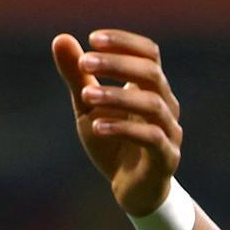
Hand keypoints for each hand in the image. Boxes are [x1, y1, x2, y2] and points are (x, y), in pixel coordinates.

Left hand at [51, 29, 182, 216]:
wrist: (132, 191)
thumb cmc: (113, 142)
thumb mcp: (88, 107)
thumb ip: (77, 76)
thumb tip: (60, 38)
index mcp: (151, 87)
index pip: (148, 53)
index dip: (124, 43)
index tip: (92, 38)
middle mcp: (166, 104)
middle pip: (151, 73)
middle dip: (116, 64)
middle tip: (83, 62)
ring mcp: (170, 131)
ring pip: (151, 105)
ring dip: (116, 97)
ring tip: (85, 95)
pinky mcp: (167, 158)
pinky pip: (151, 138)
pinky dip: (123, 129)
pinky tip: (96, 126)